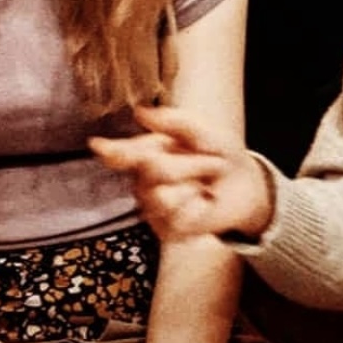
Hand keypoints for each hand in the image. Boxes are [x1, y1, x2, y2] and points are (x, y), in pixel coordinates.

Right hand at [90, 105, 273, 241]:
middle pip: (153, 169)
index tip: (97, 146)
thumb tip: (140, 113)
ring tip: (206, 184)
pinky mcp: (166, 228)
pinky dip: (199, 208)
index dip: (111, 151)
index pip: (121, 154)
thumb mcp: (204, 131)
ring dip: (195, 187)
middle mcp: (143, 180)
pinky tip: (204, 203)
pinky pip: (177, 218)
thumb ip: (175, 121)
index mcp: (146, 153)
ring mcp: (152, 206)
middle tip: (214, 161)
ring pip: (162, 197)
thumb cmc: (219, 153)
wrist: (245, 185)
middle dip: (191, 163)